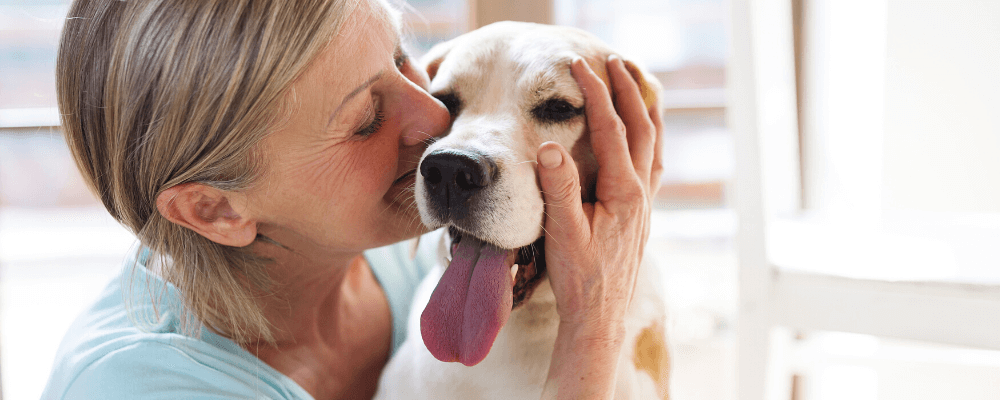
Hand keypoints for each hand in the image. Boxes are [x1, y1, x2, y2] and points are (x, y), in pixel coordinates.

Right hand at [537, 55, 662, 398]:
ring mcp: (645, 204)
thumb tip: (549, 146)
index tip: (580, 67)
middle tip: (614, 61)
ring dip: (645, 110)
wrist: (599, 318)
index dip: (596, 94)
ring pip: (653, 144)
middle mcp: (641, 194)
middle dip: (628, 90)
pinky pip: (652, 164)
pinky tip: (644, 137)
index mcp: (623, 193)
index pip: (611, 130)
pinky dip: (649, 139)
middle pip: (641, 128)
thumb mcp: (562, 233)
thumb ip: (558, 189)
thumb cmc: (579, 279)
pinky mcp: (640, 215)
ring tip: (638, 84)